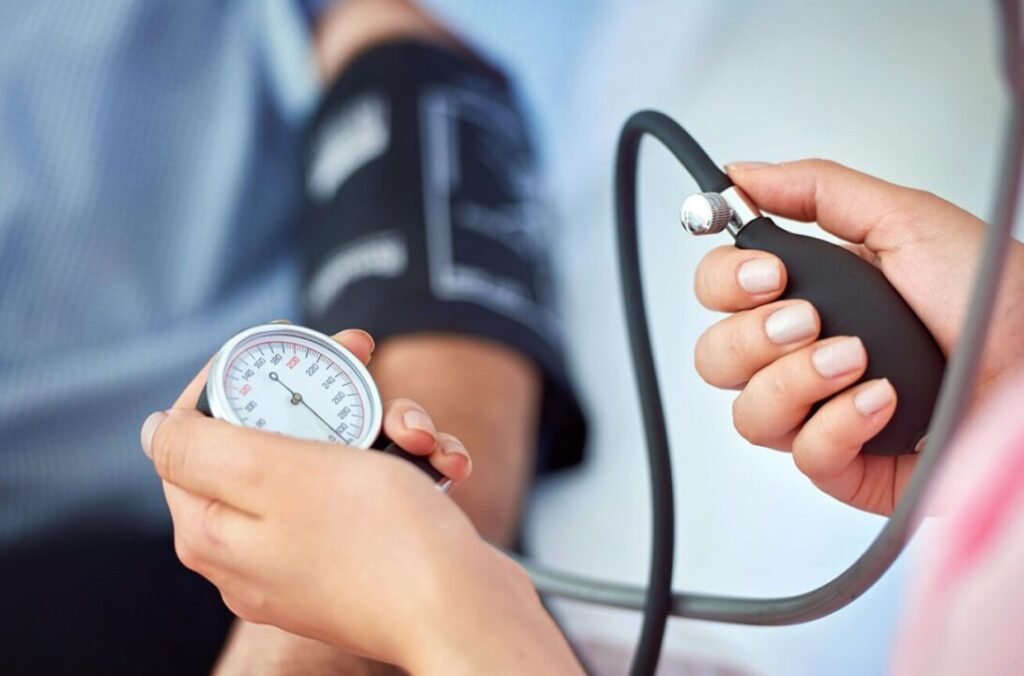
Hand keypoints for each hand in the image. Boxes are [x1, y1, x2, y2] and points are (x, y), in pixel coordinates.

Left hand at [142, 328, 578, 673]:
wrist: (468, 612)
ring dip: (384, 427)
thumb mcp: (275, 473)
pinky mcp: (366, 555)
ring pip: (334, 455)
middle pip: (273, 435)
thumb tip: (157, 430)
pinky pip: (375, 489)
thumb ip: (200, 446)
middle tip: (364, 356)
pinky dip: (409, 465)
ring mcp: (313, 553)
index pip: (195, 429)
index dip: (237, 375)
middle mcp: (255, 546)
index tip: (286, 344)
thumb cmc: (380, 542)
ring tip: (420, 435)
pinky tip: (444, 464)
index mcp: (214, 528)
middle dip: (329, 393)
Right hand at [693, 160, 1023, 514]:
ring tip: (855, 360)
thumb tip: (739, 176)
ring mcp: (819, 411)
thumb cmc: (992, 296)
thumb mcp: (903, 220)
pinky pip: (804, 455)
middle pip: (714, 358)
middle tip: (810, 319)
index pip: (717, 292)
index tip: (770, 273)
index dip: (725, 283)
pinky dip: (840, 425)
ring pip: (748, 414)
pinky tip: (882, 402)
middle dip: (753, 336)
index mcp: (808, 293)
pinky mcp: (847, 464)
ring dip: (797, 381)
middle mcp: (802, 355)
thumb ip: (816, 191)